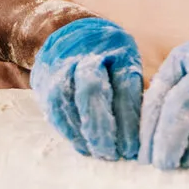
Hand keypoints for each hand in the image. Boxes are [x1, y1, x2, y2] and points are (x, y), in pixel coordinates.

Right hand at [31, 16, 141, 160]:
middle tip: (112, 155)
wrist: (69, 33)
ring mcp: (61, 60)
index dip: (128, 120)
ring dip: (82, 131)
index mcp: (117, 45)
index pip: (124, 86)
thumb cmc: (109, 57)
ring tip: (97, 153)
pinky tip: (80, 144)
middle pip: (91, 89)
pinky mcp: (44, 74)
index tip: (133, 149)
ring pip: (67, 98)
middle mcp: (87, 49)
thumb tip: (144, 137)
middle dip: (102, 127)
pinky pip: (52, 104)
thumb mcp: (127, 64)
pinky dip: (66, 128)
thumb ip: (133, 94)